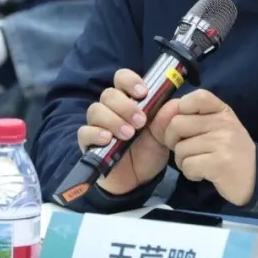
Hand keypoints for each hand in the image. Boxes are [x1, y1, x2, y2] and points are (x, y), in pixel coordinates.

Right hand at [77, 68, 174, 194]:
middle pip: (109, 94)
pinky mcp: (88, 143)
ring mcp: (98, 124)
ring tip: (129, 134)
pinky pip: (84, 132)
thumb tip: (173, 104)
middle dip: (125, 105)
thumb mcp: (163, 135)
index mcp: (129, 100)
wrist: (140, 179)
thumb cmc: (150, 150)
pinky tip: (108, 139)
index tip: (143, 93)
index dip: (130, 80)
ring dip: (113, 120)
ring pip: (96, 110)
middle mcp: (111, 109)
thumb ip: (166, 119)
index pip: (122, 78)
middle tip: (141, 122)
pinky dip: (96, 133)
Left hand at [162, 89, 256, 206]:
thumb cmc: (233, 151)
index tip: (184, 125)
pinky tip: (203, 173)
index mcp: (223, 111)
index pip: (196, 97)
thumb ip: (197, 117)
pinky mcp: (219, 164)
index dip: (179, 109)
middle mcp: (223, 123)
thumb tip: (164, 113)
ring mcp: (222, 143)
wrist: (257, 178)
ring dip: (183, 161)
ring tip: (199, 163)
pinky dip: (190, 173)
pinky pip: (187, 165)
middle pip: (177, 124)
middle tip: (185, 150)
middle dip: (172, 140)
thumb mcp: (221, 126)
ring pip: (180, 148)